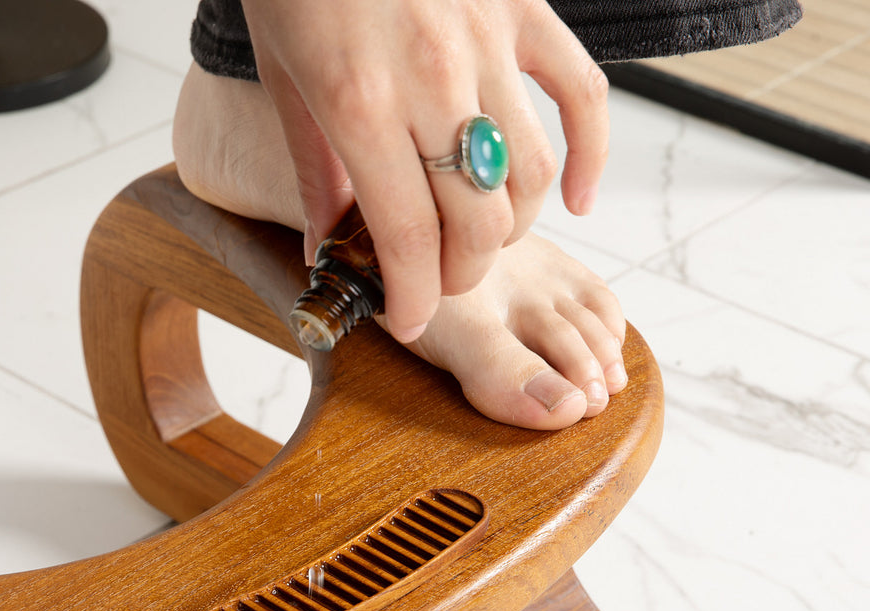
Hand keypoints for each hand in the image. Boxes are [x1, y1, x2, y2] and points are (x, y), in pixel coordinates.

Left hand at [240, 0, 608, 341]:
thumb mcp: (280, 72)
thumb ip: (310, 165)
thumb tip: (326, 242)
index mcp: (358, 103)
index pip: (407, 237)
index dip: (414, 297)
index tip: (409, 320)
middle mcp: (431, 79)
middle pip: (475, 221)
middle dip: (458, 274)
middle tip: (436, 283)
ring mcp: (485, 43)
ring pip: (529, 173)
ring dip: (509, 226)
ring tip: (479, 241)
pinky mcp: (522, 9)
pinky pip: (582, 95)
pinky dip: (589, 154)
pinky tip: (575, 199)